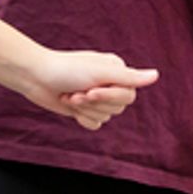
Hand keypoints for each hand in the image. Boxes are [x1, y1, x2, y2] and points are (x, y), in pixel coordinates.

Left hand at [23, 49, 158, 130]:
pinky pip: (94, 124)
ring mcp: (96, 97)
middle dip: (94, 104)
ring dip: (84, 109)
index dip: (109, 97)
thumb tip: (156, 75)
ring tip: (70, 95)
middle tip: (77, 91)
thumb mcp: (100, 72)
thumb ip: (129, 77)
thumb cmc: (67, 69)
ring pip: (105, 118)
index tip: (90, 90)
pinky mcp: (84, 109)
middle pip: (117, 109)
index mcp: (116, 71)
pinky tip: (68, 103)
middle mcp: (109, 83)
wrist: (36, 77)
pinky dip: (80, 117)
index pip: (129, 95)